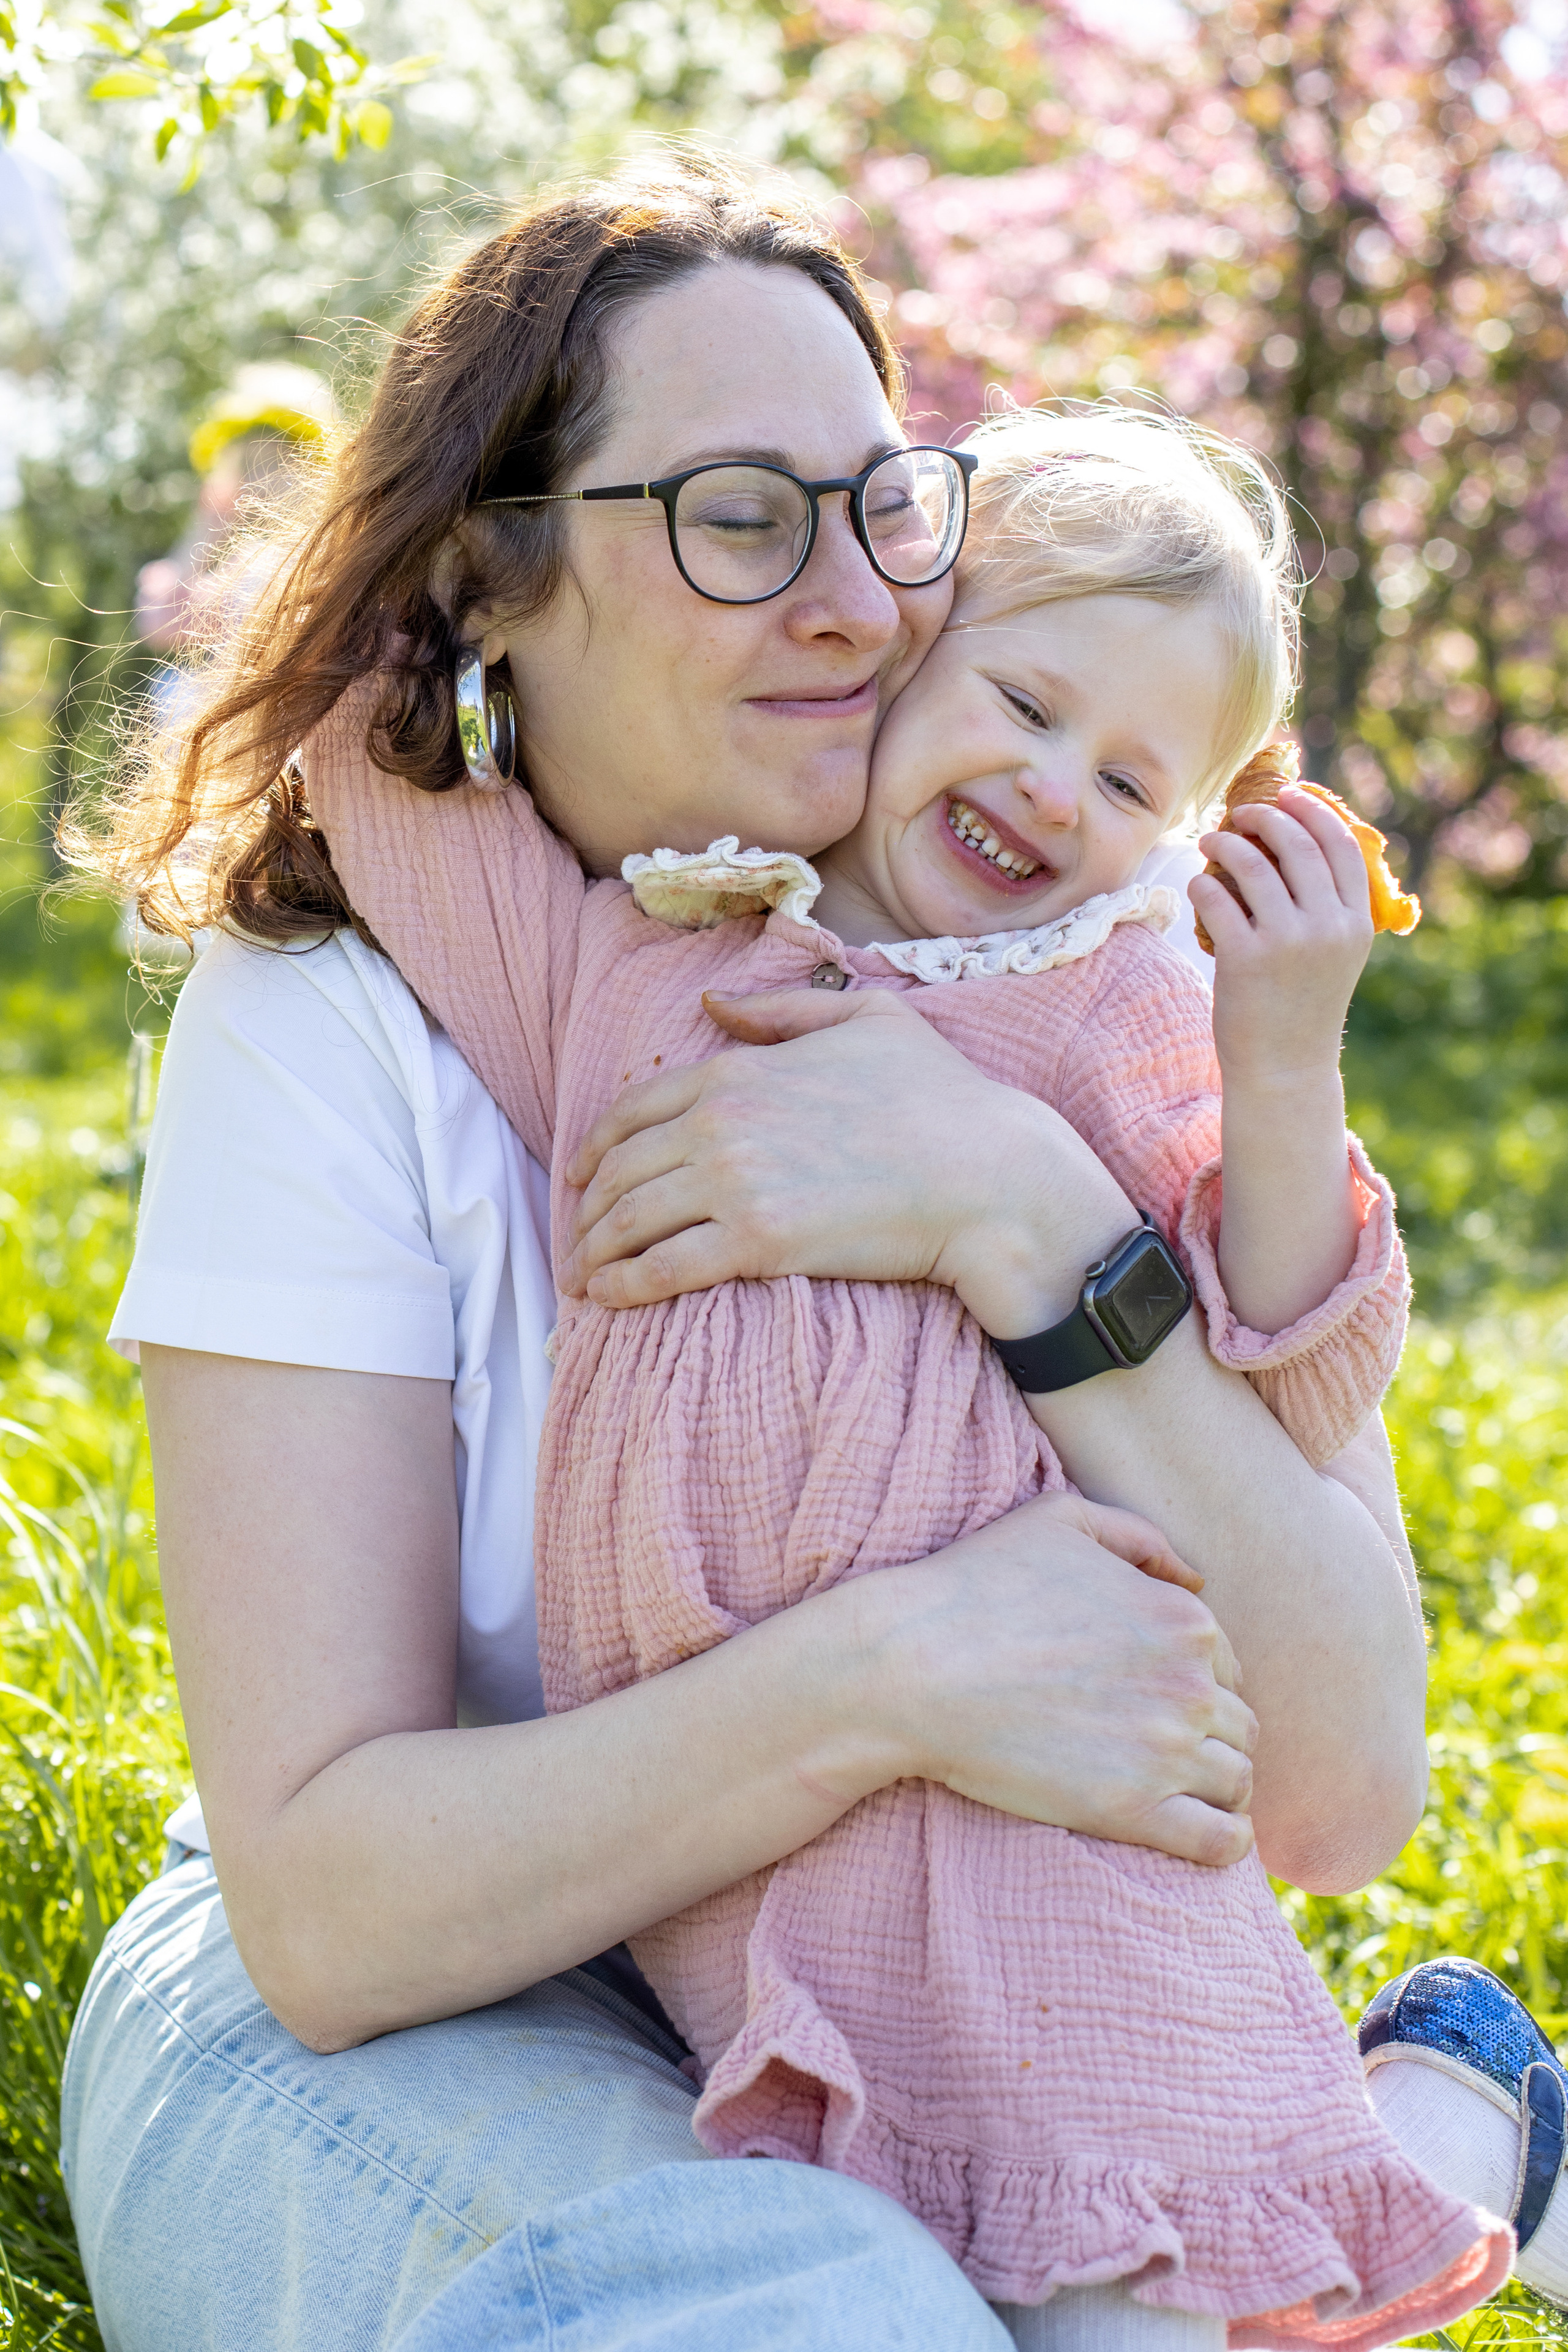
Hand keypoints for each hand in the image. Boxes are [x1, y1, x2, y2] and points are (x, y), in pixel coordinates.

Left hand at [561, 984, 1133, 1334]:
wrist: (986, 1172)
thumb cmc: (941, 1095)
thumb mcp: (867, 1018)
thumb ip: (780, 1011)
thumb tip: (710, 1004)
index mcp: (736, 1071)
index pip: (633, 1110)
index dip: (596, 1147)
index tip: (581, 1174)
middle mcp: (721, 1124)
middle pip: (620, 1170)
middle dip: (587, 1209)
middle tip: (577, 1239)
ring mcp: (735, 1184)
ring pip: (629, 1221)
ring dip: (593, 1253)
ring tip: (583, 1278)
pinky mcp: (756, 1244)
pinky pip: (662, 1269)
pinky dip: (623, 1286)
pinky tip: (608, 1300)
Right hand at [851, 1492, 1255, 1867]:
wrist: (914, 1666)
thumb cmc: (975, 1586)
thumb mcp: (1059, 1519)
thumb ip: (1137, 1536)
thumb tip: (1196, 1574)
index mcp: (1183, 1616)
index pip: (1227, 1667)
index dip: (1198, 1686)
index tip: (1158, 1704)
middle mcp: (1189, 1682)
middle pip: (1238, 1725)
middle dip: (1211, 1738)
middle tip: (1163, 1753)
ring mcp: (1165, 1748)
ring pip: (1238, 1782)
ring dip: (1219, 1790)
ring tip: (1180, 1797)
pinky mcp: (1133, 1809)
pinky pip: (1220, 1841)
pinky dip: (1225, 1842)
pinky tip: (1200, 1835)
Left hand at [1190, 782, 1373, 1087]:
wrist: (1285, 1069)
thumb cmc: (1302, 1007)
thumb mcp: (1335, 956)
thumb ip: (1327, 906)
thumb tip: (1296, 841)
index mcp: (1356, 922)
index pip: (1341, 845)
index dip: (1314, 812)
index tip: (1290, 795)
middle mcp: (1328, 926)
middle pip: (1298, 844)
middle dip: (1267, 816)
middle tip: (1242, 812)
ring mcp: (1287, 942)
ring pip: (1254, 863)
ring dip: (1227, 841)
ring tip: (1211, 839)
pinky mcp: (1245, 958)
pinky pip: (1217, 897)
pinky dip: (1203, 883)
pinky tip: (1198, 884)